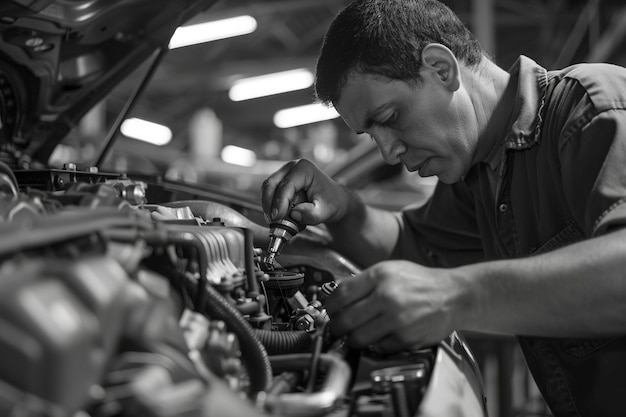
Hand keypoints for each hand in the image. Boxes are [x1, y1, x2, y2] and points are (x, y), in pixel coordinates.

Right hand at [261, 159, 350, 225]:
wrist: (334, 200)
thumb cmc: (331, 202)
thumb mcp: (324, 211)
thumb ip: (311, 214)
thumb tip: (294, 214)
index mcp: (304, 169)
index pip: (286, 185)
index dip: (279, 202)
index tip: (277, 217)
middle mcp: (292, 167)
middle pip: (271, 184)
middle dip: (269, 204)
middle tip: (272, 221)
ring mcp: (285, 173)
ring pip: (267, 189)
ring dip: (268, 206)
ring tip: (277, 221)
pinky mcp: (281, 182)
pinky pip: (270, 193)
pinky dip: (271, 205)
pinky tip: (280, 217)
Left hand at [325, 260, 465, 352]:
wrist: (454, 295)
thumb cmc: (420, 282)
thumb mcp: (390, 270)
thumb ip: (363, 282)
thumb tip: (337, 299)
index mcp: (380, 276)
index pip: (341, 295)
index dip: (330, 307)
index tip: (330, 312)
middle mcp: (387, 296)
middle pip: (345, 320)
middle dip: (337, 328)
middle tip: (337, 329)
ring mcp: (397, 319)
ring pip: (358, 338)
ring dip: (353, 340)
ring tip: (356, 335)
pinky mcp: (407, 338)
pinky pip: (379, 348)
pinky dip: (376, 345)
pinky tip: (380, 337)